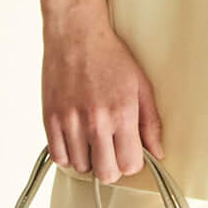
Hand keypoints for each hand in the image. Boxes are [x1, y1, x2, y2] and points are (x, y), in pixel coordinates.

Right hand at [40, 4, 164, 181]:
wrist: (76, 34)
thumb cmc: (110, 57)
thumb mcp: (141, 86)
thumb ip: (151, 123)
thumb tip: (157, 153)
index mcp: (122, 114)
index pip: (129, 165)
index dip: (132, 163)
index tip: (129, 152)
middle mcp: (95, 121)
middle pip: (105, 173)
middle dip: (112, 166)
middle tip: (112, 150)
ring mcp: (70, 121)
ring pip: (81, 167)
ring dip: (89, 159)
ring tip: (93, 140)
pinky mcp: (51, 119)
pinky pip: (59, 157)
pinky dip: (69, 155)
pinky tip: (76, 140)